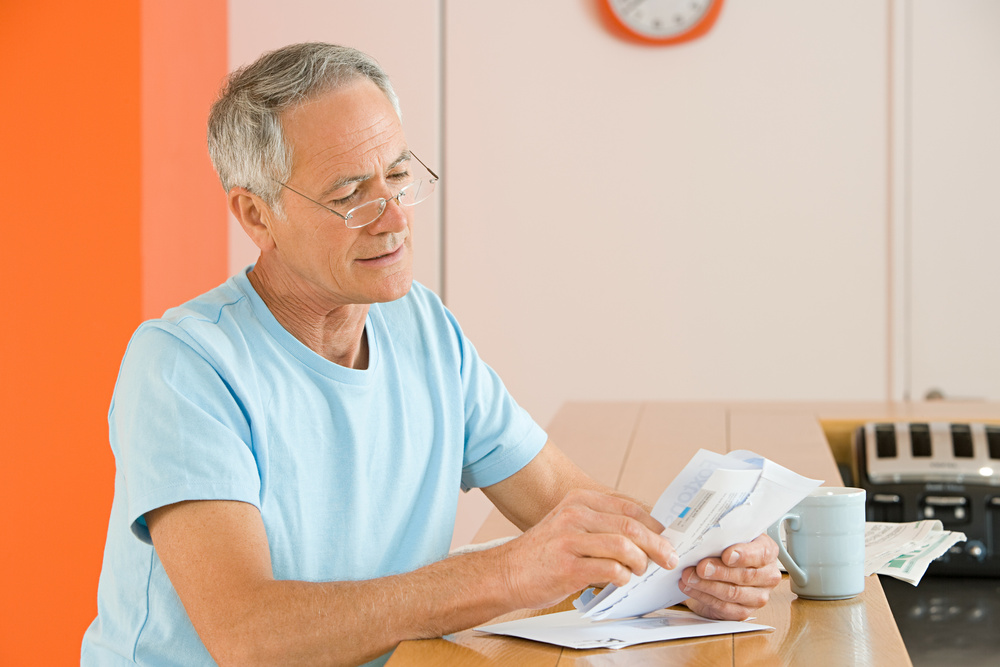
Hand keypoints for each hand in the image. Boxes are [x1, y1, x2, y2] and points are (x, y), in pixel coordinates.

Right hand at [497, 489, 677, 609]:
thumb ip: (602, 526)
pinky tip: (621, 579)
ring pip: (624, 547)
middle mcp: (575, 515)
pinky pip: (610, 569)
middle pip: (631, 527)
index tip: (667, 539)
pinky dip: (623, 576)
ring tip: (641, 571)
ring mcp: (570, 539)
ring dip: (642, 562)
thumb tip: (645, 537)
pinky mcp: (568, 566)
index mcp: (579, 501)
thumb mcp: (570, 526)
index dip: (654, 525)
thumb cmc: (543, 553)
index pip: (629, 508)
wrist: (506, 572)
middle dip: (658, 545)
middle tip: (669, 559)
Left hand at [680, 534, 780, 620]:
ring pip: (733, 593)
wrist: (721, 570)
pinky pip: (723, 607)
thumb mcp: (729, 536)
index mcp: (768, 552)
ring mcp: (757, 596)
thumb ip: (724, 536)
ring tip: (689, 576)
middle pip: (746, 575)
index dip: (745, 555)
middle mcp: (767, 575)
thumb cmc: (726, 548)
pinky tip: (690, 588)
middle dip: (720, 571)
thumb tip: (707, 536)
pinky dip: (703, 596)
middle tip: (701, 567)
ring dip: (707, 585)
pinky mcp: (743, 611)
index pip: (762, 553)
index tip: (726, 555)